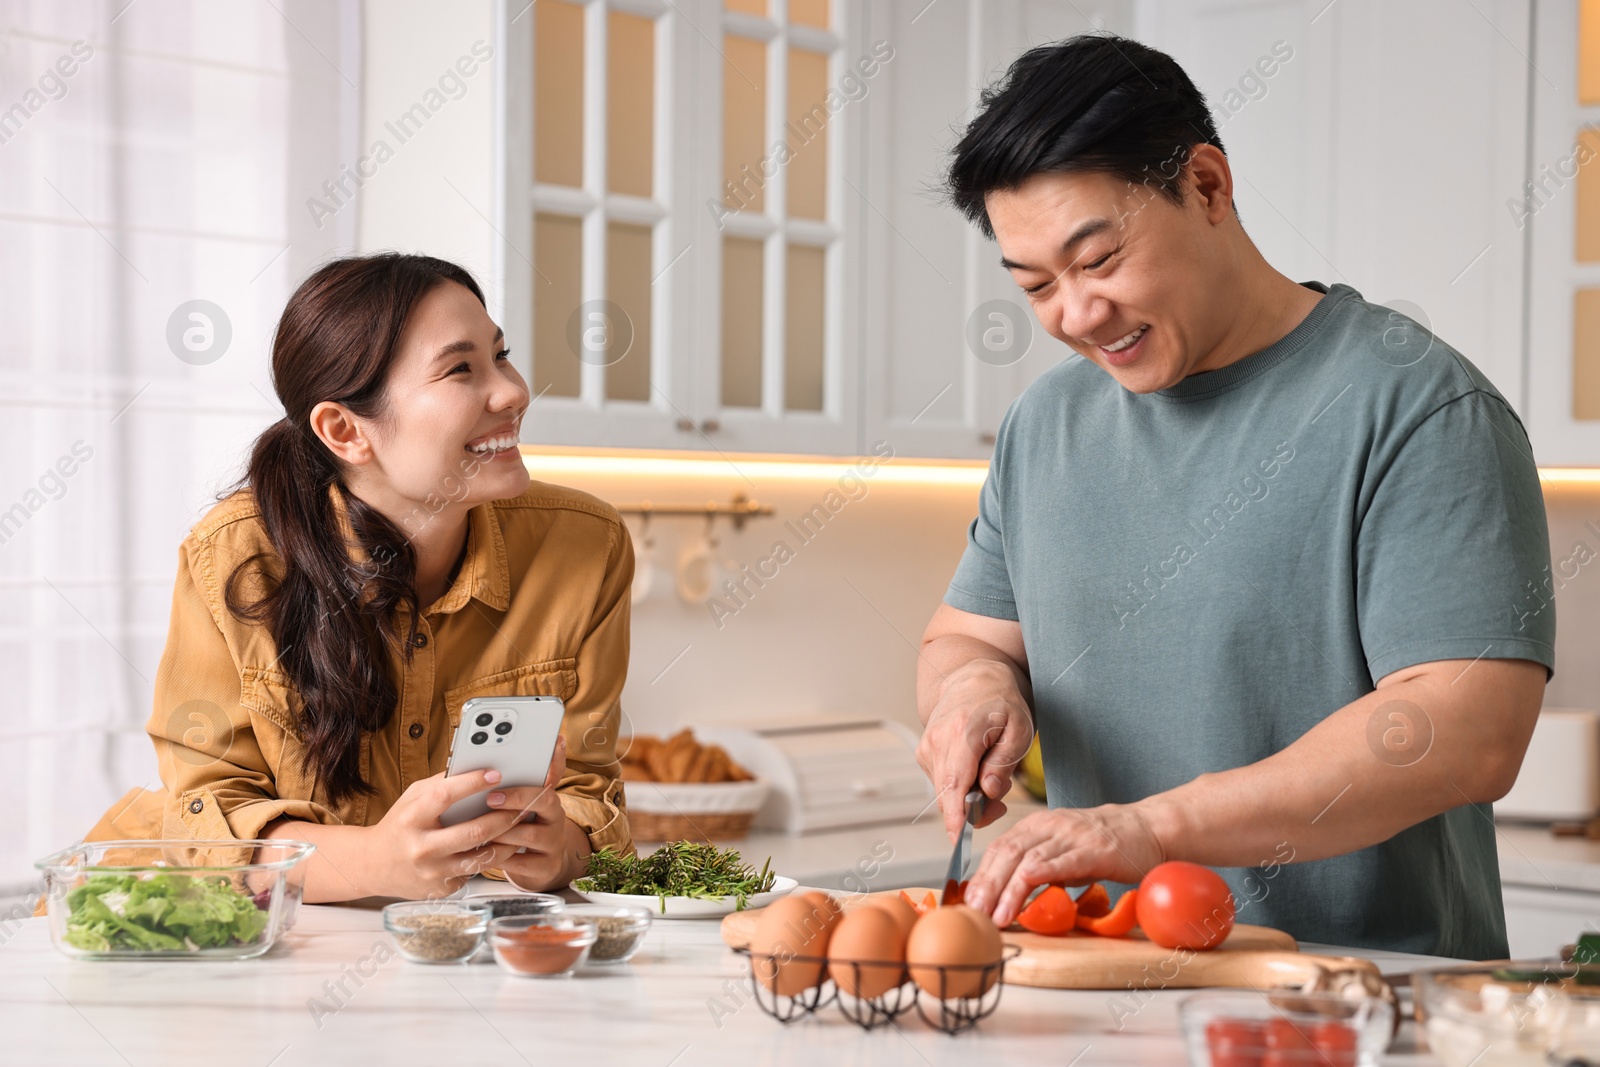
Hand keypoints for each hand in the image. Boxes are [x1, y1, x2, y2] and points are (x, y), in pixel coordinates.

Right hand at [360, 767, 526, 898]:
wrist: (372, 866)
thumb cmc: (398, 826)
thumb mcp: (411, 799)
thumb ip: (440, 784)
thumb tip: (474, 767)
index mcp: (412, 818)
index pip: (446, 795)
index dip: (473, 783)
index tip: (496, 774)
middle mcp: (421, 847)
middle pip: (475, 831)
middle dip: (505, 816)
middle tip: (523, 805)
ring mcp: (432, 872)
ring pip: (483, 857)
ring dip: (509, 841)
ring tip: (521, 827)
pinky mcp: (441, 889)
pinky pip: (474, 872)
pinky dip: (490, 859)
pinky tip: (501, 847)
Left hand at [484, 736, 592, 891]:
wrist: (535, 865)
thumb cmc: (518, 828)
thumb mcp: (517, 804)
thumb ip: (508, 784)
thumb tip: (479, 763)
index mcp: (547, 795)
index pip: (554, 772)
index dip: (551, 759)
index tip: (536, 751)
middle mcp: (555, 816)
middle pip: (544, 798)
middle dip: (516, 797)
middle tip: (490, 798)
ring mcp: (554, 842)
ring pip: (529, 833)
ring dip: (501, 831)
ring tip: (479, 829)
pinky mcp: (547, 866)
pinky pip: (522, 861)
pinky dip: (501, 857)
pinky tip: (485, 853)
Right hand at [916, 659, 1034, 841]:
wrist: (975, 680)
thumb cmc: (1001, 704)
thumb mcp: (1019, 731)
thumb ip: (1003, 764)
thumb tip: (988, 793)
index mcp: (962, 732)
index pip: (954, 784)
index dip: (955, 816)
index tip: (958, 840)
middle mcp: (937, 740)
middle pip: (949, 794)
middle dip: (974, 810)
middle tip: (1000, 804)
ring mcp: (926, 747)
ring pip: (945, 792)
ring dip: (968, 798)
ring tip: (991, 777)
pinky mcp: (924, 754)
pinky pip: (941, 784)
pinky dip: (958, 787)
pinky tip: (975, 772)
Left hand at [961, 803, 1165, 927]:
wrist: (1147, 828)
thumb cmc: (1103, 845)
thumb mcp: (1062, 851)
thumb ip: (1037, 868)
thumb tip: (1007, 897)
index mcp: (1037, 826)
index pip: (999, 849)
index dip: (980, 876)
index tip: (968, 902)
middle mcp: (1049, 826)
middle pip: (1007, 853)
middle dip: (986, 885)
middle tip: (973, 912)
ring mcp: (1071, 836)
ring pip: (1029, 859)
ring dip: (1008, 889)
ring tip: (996, 916)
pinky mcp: (1093, 850)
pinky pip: (1062, 862)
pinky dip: (1040, 876)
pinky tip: (1026, 891)